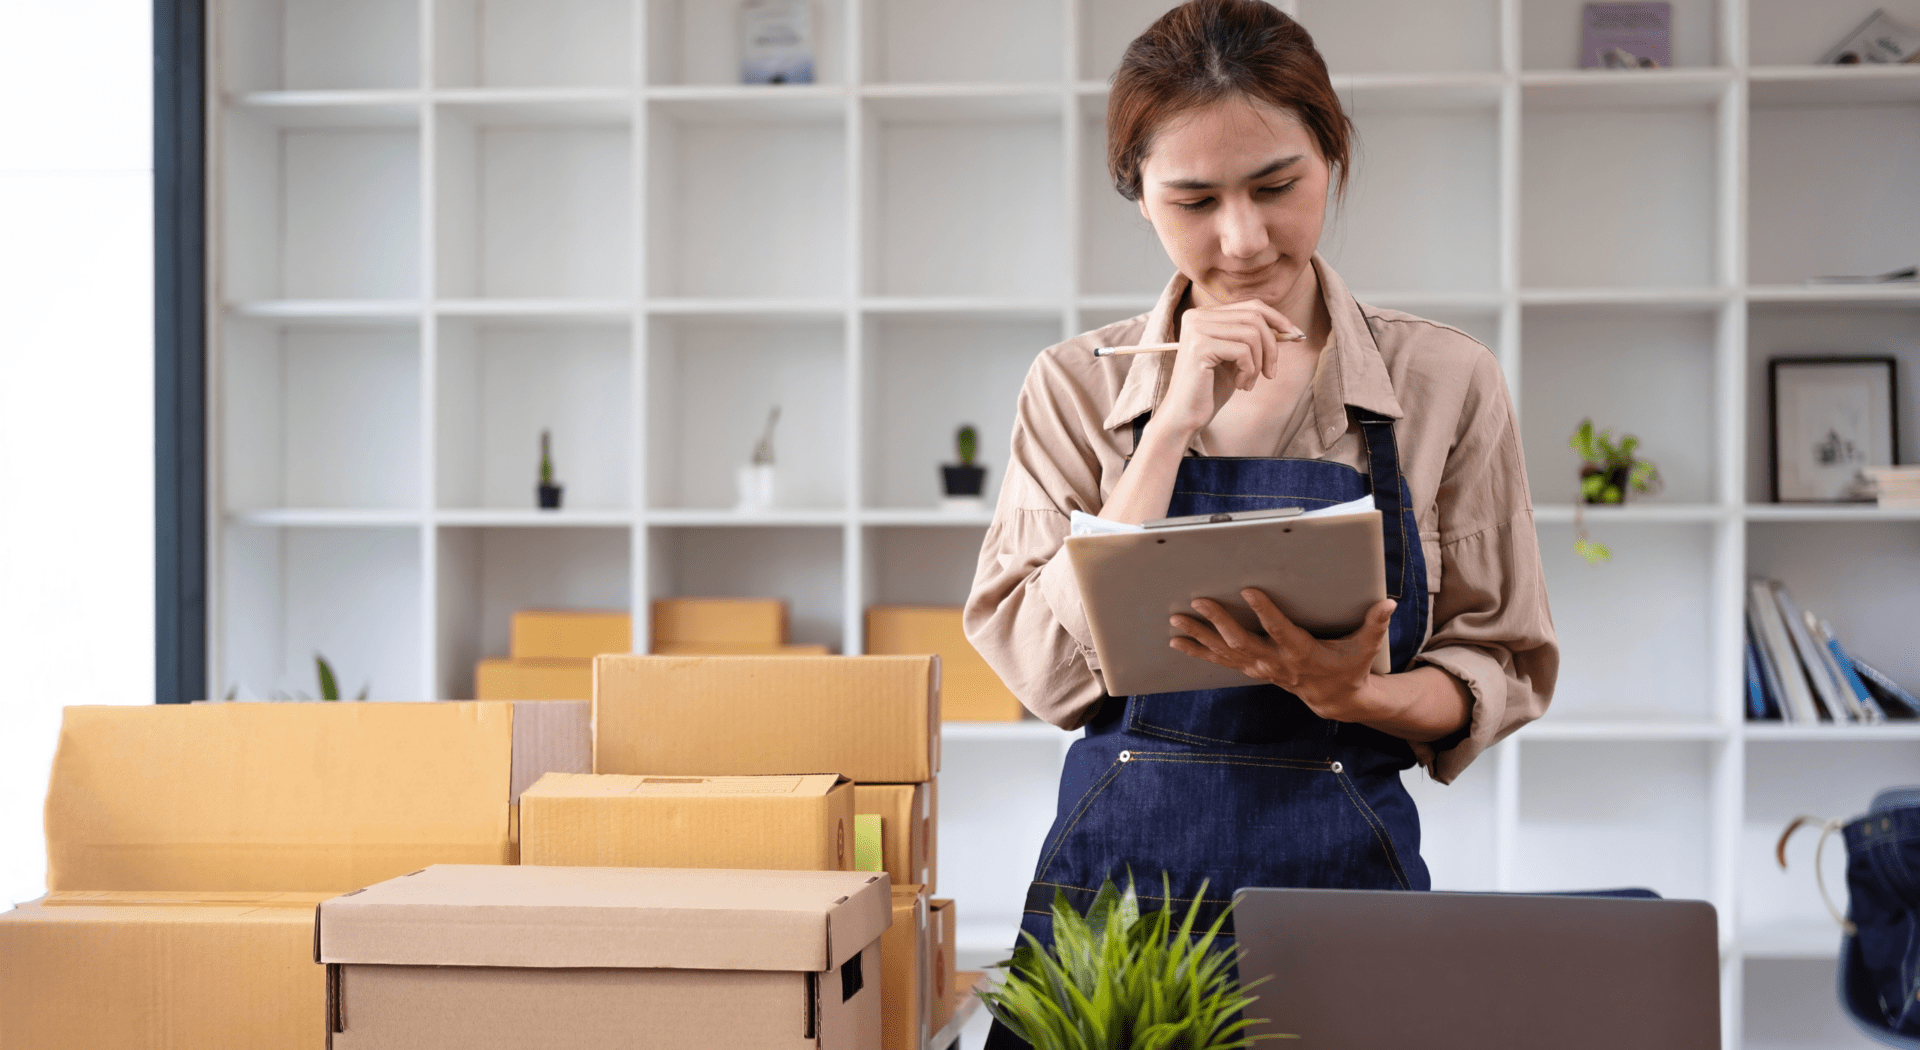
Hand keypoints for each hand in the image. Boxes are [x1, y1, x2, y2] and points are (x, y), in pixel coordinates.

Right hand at [1150, 300, 1301, 437]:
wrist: (1185, 417)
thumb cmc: (1211, 389)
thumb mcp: (1237, 358)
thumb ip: (1255, 339)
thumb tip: (1290, 329)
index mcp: (1204, 315)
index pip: (1252, 306)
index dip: (1278, 319)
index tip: (1296, 336)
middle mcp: (1197, 316)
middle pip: (1255, 317)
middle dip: (1272, 346)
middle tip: (1271, 373)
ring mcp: (1196, 330)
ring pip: (1252, 334)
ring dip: (1259, 363)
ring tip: (1249, 382)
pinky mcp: (1199, 347)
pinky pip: (1242, 351)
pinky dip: (1249, 371)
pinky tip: (1241, 385)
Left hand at [1169, 590, 1396, 722]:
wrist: (1335, 699)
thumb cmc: (1349, 667)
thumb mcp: (1365, 648)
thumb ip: (1374, 625)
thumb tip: (1388, 603)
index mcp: (1302, 652)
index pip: (1280, 630)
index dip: (1264, 612)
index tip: (1248, 590)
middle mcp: (1276, 662)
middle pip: (1242, 641)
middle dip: (1219, 621)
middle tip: (1199, 601)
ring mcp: (1261, 668)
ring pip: (1225, 652)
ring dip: (1199, 636)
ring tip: (1176, 621)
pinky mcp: (1253, 669)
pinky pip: (1220, 660)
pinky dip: (1198, 651)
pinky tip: (1177, 642)